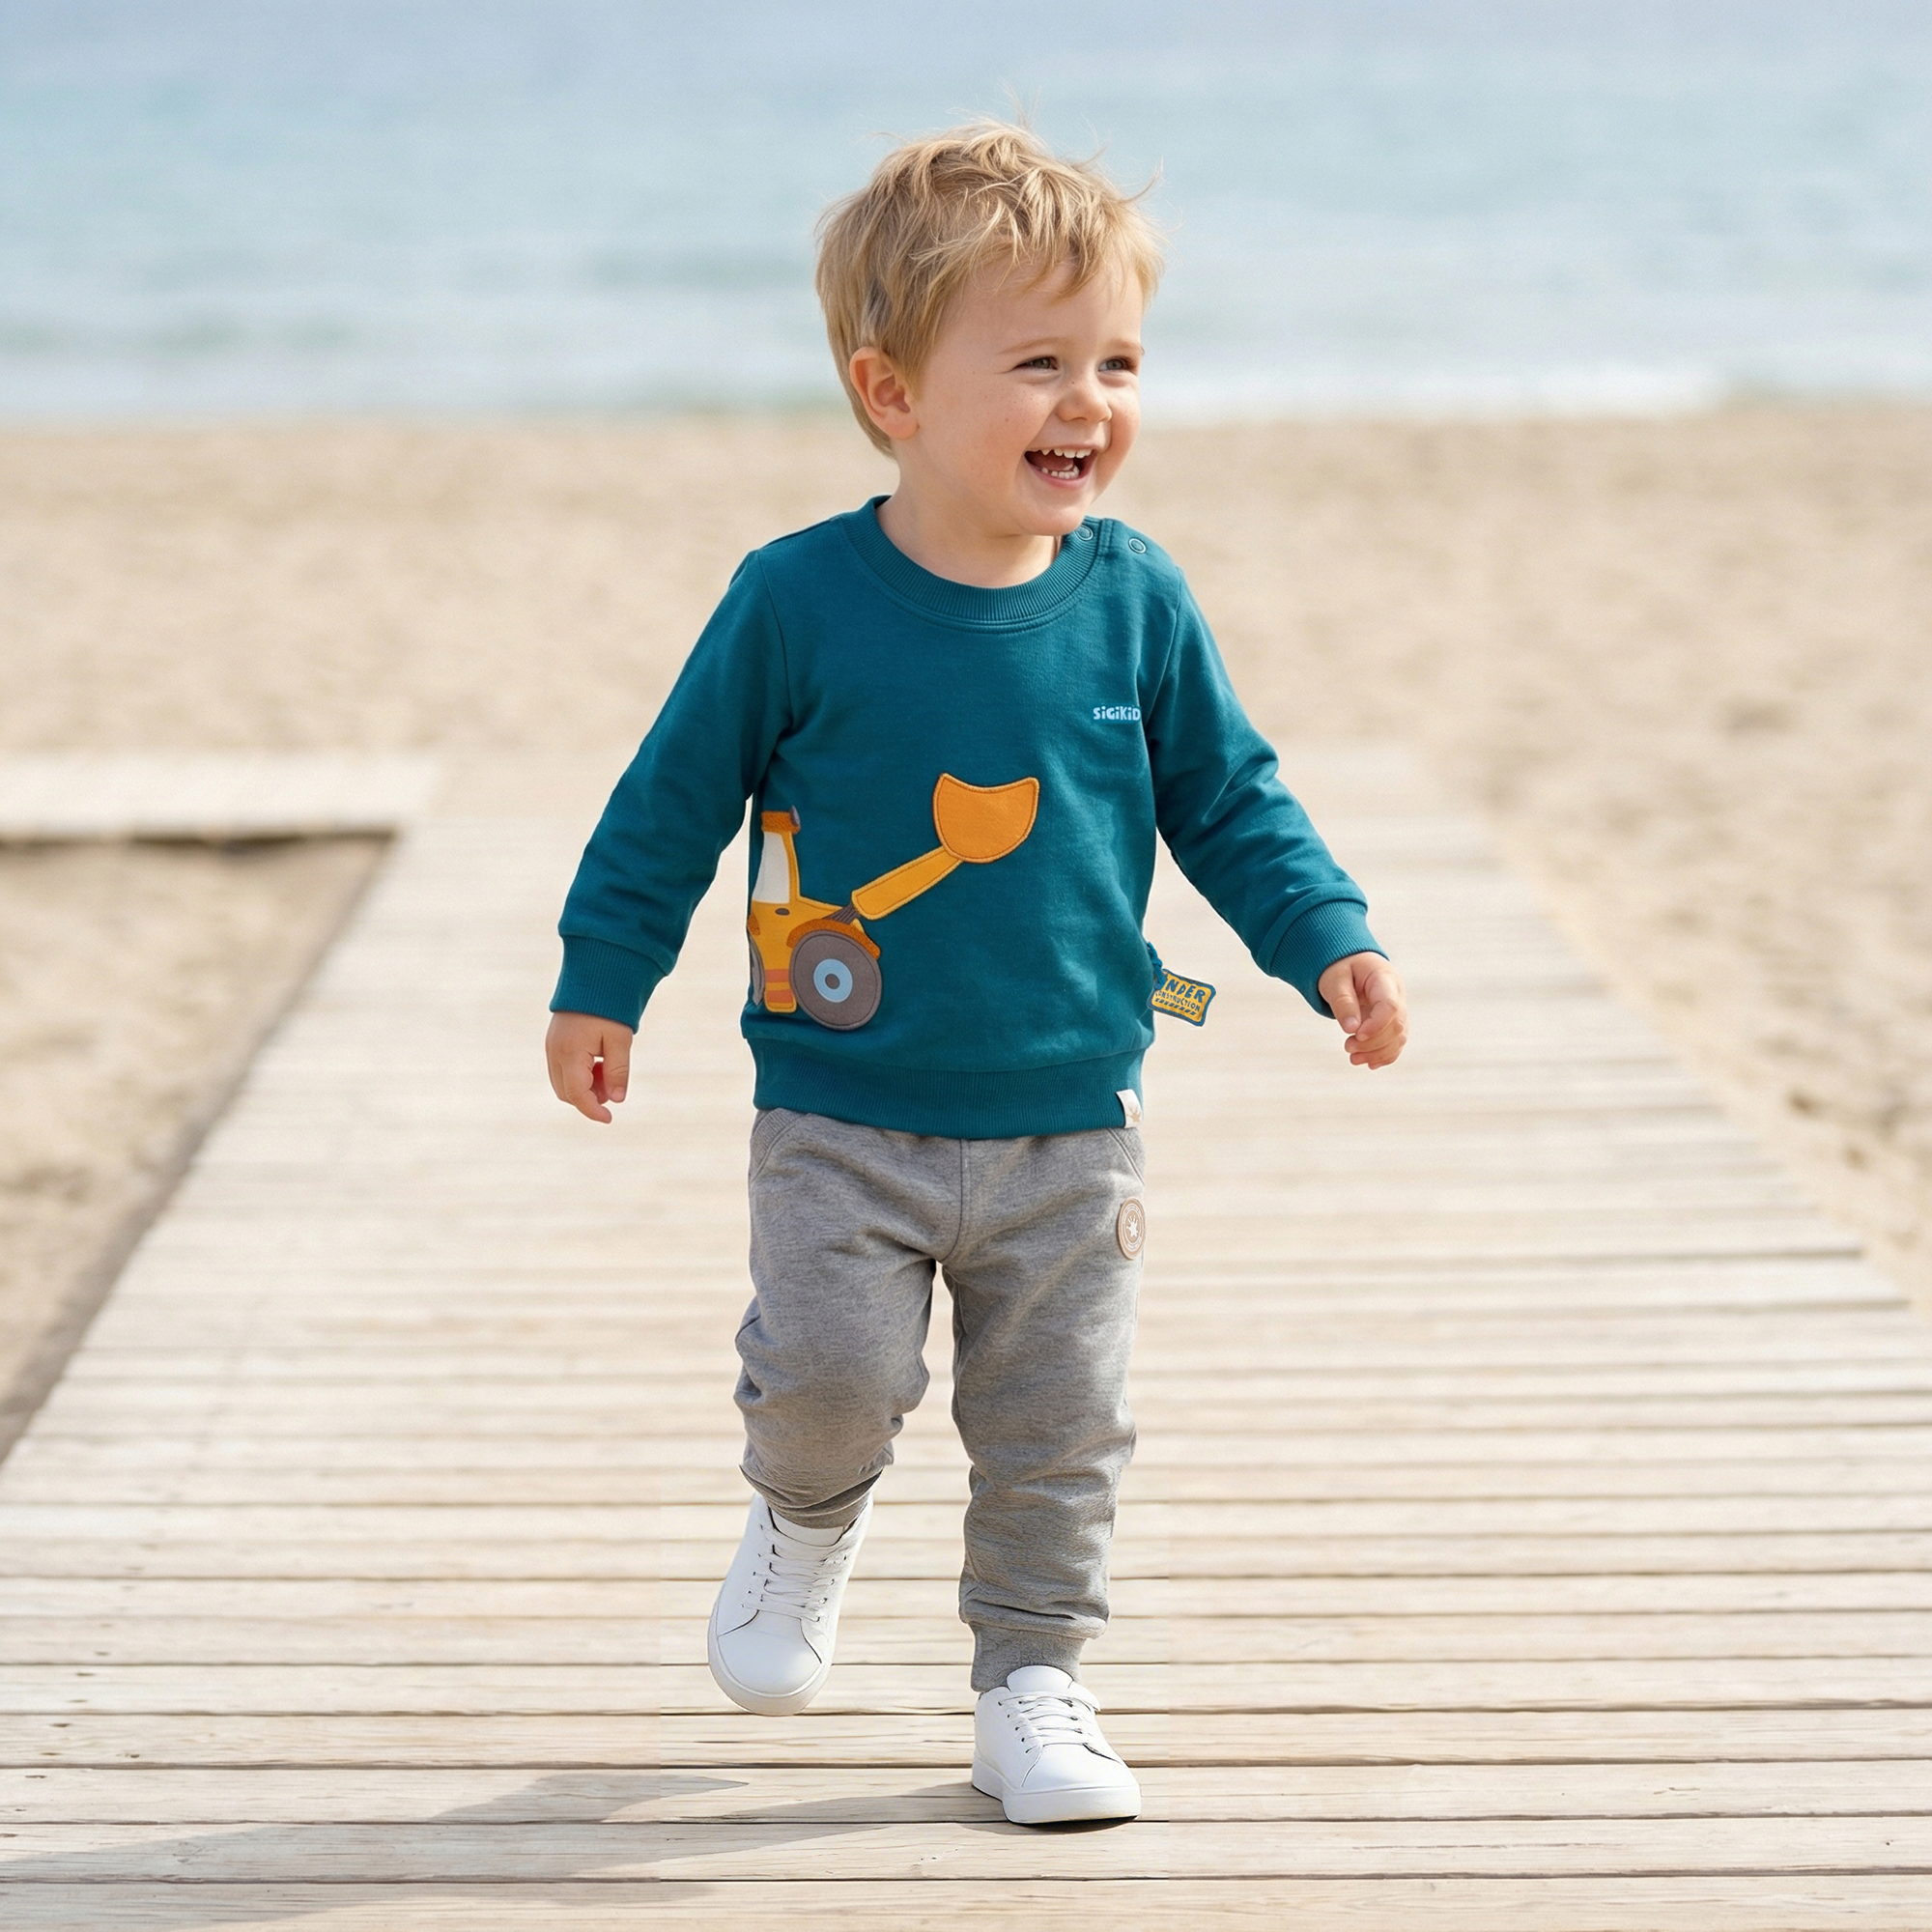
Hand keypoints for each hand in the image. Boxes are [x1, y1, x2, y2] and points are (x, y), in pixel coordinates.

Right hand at [546, 1010, 633, 1122]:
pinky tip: (598, 1061)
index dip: (593, 1110)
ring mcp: (551, 1047)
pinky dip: (579, 1074)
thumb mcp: (620, 1040)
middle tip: (613, 1083)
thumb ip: (618, 1071)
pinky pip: (562, 1070)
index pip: (577, 1095)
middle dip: (590, 1097)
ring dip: (585, 1086)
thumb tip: (618, 1100)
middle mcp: (554, 1053)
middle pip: (567, 1093)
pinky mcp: (553, 1042)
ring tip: (607, 1068)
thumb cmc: (609, 1007)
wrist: (593, 976)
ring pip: (563, 1083)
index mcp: (570, 1053)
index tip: (609, 1119)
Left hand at [1317, 953, 1407, 1069]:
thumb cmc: (1340, 968)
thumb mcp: (1335, 980)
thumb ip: (1343, 1002)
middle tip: (1347, 1047)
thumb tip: (1351, 1029)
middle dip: (1373, 1043)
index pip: (1390, 1006)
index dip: (1376, 1026)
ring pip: (1399, 1037)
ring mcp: (1398, 1008)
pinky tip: (1369, 1064)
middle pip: (1396, 1026)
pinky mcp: (1392, 1020)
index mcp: (1385, 979)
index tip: (1356, 1035)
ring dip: (1378, 1053)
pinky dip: (1384, 1055)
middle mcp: (1397, 994)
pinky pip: (1396, 1041)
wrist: (1349, 962)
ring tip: (1353, 1058)